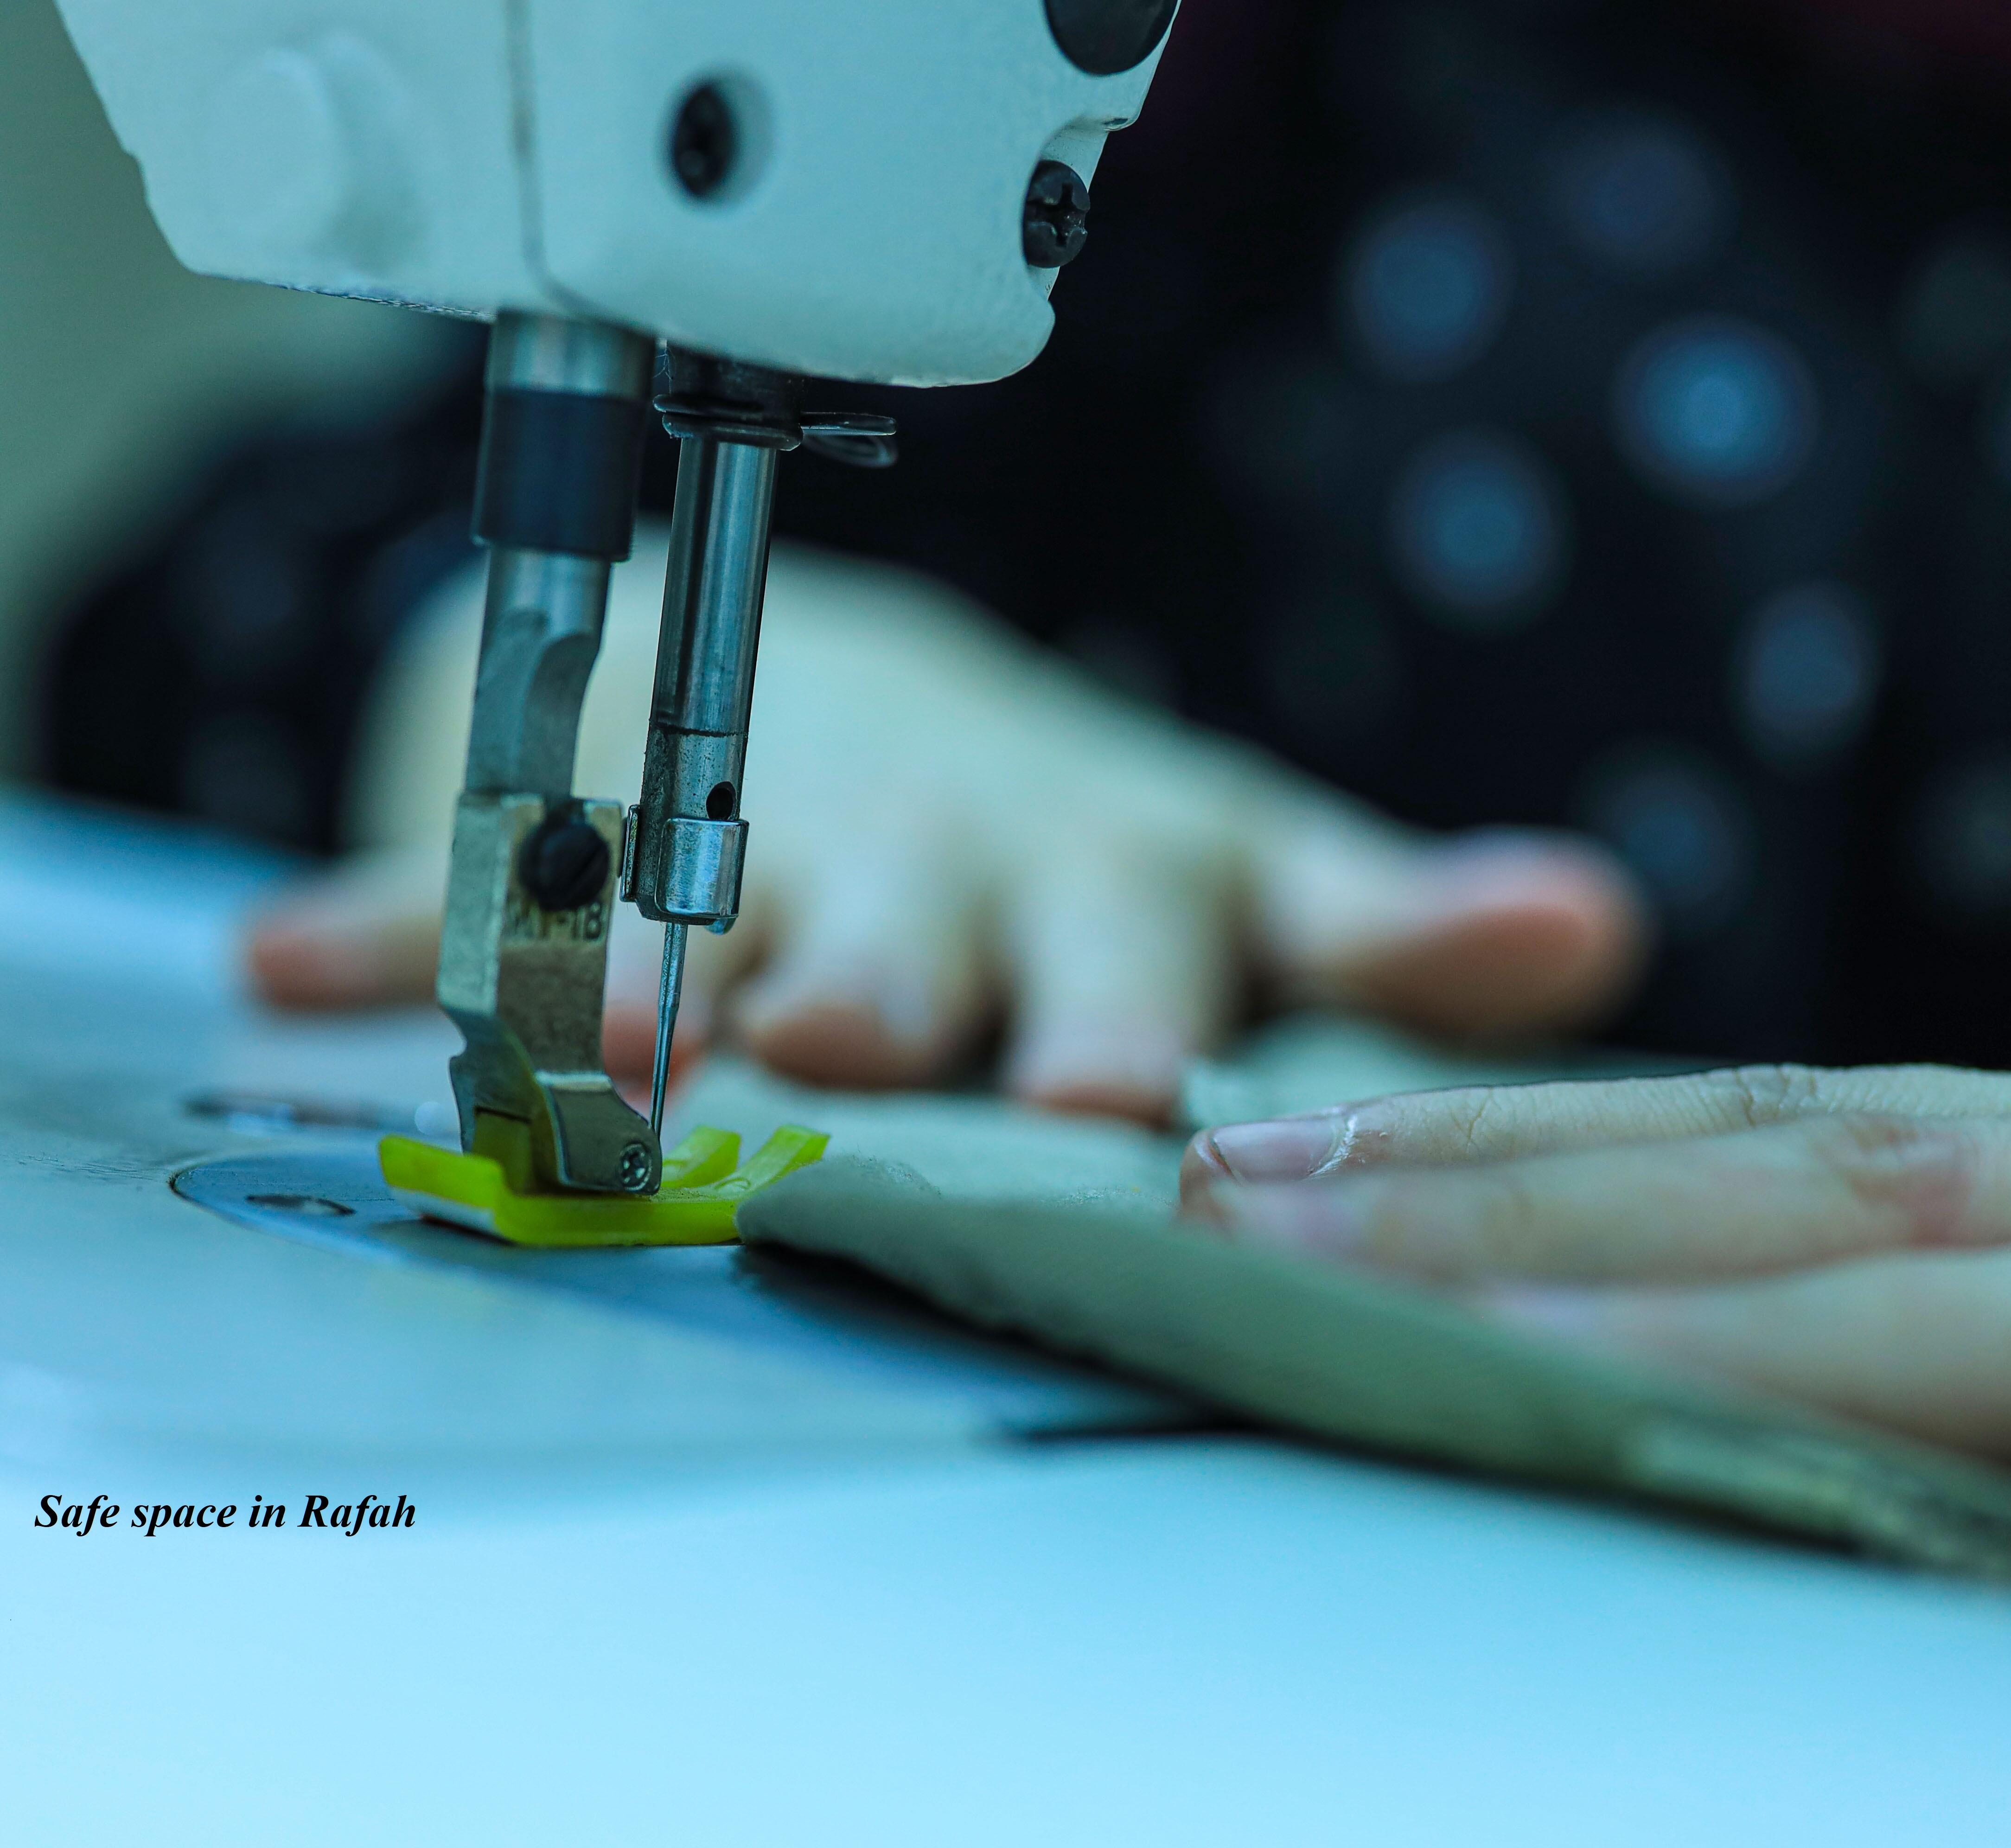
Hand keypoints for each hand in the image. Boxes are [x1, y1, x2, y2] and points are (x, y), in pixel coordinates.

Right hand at [245, 539, 1643, 1120]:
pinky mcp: (608, 843)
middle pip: (948, 925)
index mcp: (1139, 871)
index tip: (1148, 1083)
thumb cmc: (1084, 858)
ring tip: (637, 1029)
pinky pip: (492, 896)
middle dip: (914, 979)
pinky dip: (394, 926)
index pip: (1198, 915)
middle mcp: (966, 856)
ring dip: (674, 965)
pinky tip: (305, 967)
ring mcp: (777, 845)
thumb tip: (1589, 930)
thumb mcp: (1263, 893)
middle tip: (887, 1039)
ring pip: (719, 909)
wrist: (856, 714)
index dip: (1174, 997)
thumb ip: (1408, 933)